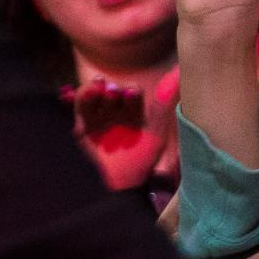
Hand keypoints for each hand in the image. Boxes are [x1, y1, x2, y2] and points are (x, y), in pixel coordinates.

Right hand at [66, 68, 179, 191]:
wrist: (117, 187)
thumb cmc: (140, 161)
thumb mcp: (155, 132)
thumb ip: (165, 103)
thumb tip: (180, 71)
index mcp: (135, 113)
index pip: (133, 95)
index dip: (131, 93)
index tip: (131, 94)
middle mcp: (116, 113)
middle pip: (111, 93)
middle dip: (111, 90)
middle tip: (113, 92)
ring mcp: (97, 119)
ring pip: (93, 97)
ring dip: (93, 90)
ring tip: (98, 87)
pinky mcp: (80, 127)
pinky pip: (78, 108)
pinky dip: (78, 98)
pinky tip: (78, 93)